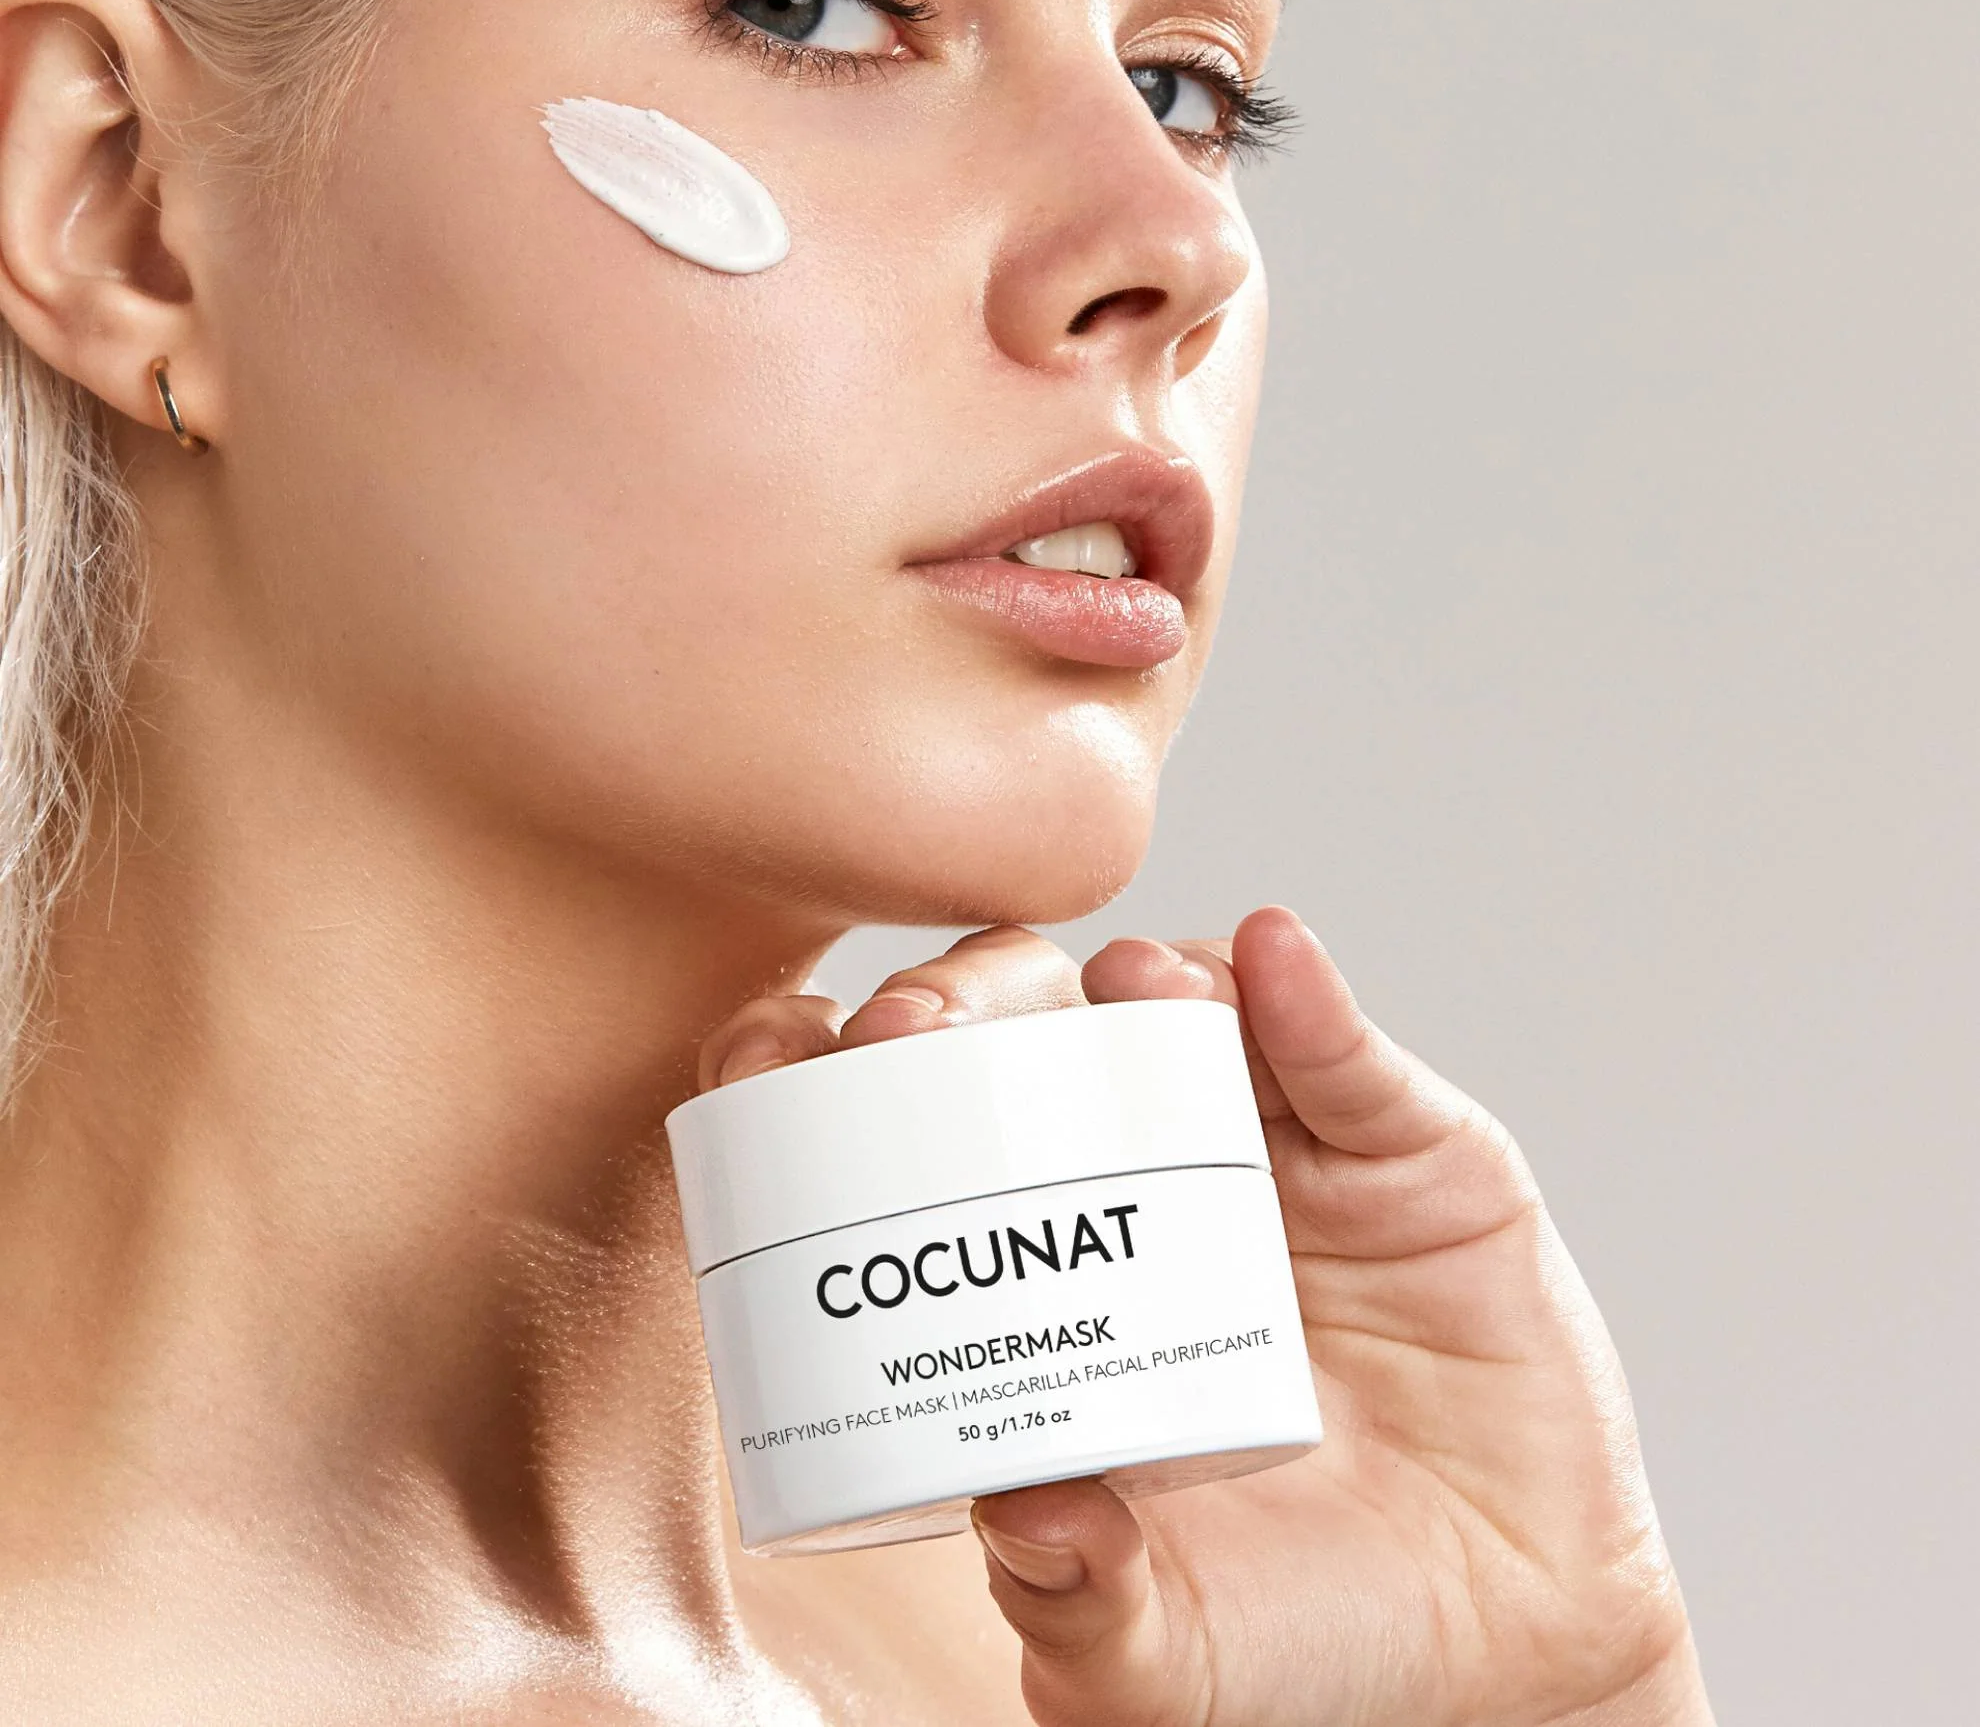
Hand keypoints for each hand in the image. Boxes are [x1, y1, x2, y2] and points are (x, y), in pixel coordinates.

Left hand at [697, 913, 1714, 1726]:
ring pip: (1174, 1012)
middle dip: (953, 1007)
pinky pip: (1344, 1058)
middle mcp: (1126, 1187)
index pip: (892, 1143)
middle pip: (1016, 1041)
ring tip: (1121, 988)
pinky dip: (1309, 1002)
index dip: (816, 1080)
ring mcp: (1260, 1152)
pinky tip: (1271, 962)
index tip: (763, 1059)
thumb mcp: (1156, 1658)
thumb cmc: (1295, 1637)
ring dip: (1131, 981)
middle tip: (906, 1031)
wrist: (1510, 1641)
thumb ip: (1076, 1598)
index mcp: (1031, 1284)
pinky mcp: (1394, 1151)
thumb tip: (1020, 1514)